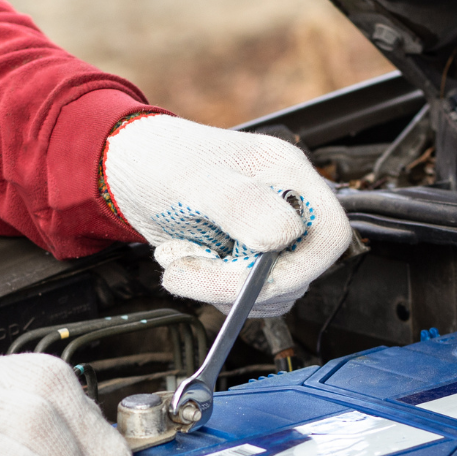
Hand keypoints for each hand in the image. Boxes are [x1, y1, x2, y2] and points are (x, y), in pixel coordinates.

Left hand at [103, 114, 350, 315]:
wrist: (127, 170)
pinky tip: (187, 265)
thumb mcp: (194, 178)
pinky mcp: (245, 258)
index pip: (329, 236)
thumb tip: (281, 236)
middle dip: (244, 283)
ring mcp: (266, 233)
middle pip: (301, 271)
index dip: (293, 267)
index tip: (244, 274)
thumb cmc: (158, 159)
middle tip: (190, 269)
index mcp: (288, 177)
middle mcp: (286, 206)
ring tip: (181, 259)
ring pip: (274, 290)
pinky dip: (213, 292)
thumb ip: (239, 204)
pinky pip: (247, 296)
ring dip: (222, 289)